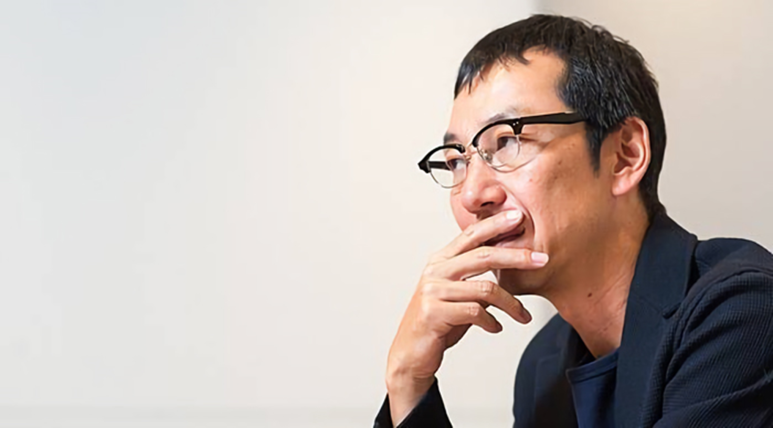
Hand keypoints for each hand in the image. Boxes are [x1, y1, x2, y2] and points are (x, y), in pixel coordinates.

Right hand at [385, 209, 548, 424]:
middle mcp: (435, 271)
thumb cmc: (438, 321)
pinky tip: (496, 327)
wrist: (411, 353)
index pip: (470, 235)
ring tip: (523, 315)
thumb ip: (475, 278)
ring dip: (511, 304)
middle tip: (542, 259)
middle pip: (483, 256)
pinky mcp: (434, 313)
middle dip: (517, 256)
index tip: (518, 216)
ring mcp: (433, 291)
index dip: (495, 224)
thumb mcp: (456, 293)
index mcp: (440, 261)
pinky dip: (492, 321)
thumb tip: (509, 265)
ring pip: (485, 289)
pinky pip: (475, 312)